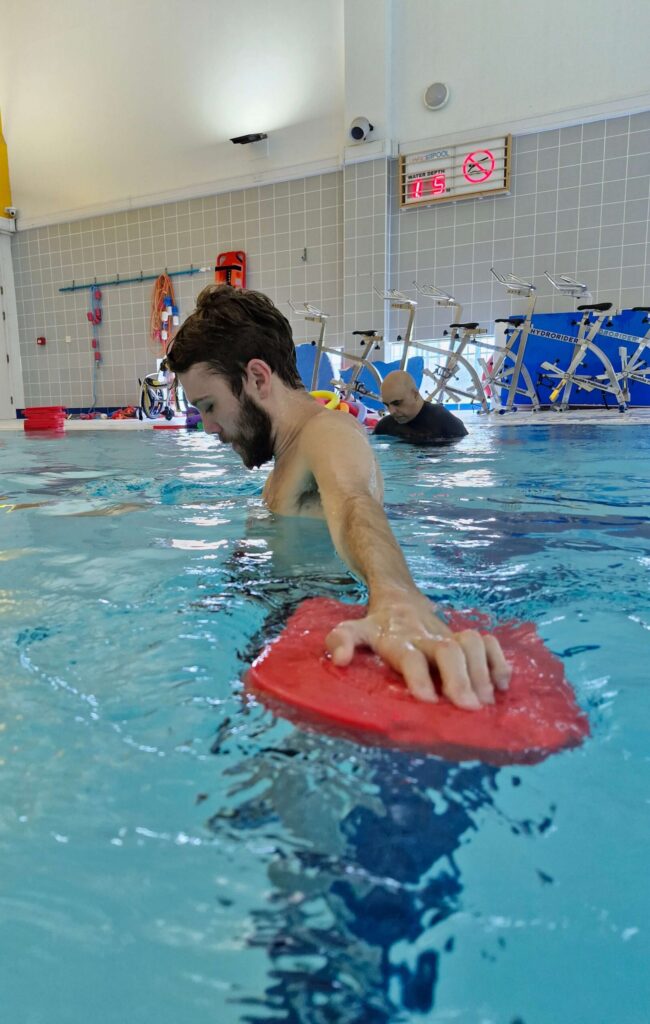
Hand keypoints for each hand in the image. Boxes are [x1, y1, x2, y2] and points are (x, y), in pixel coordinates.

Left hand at [325, 592, 510, 709]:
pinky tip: (502, 684)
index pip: (409, 656)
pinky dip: (498, 661)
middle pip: (447, 650)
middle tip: (468, 708)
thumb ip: (341, 641)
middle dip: (459, 678)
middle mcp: (425, 636)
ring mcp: (448, 635)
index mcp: (397, 640)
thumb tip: (339, 660)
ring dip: (481, 671)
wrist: (399, 598)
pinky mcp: (464, 637)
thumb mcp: (353, 629)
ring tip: (485, 701)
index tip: (429, 701)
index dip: (419, 676)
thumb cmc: (376, 626)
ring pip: (471, 643)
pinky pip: (488, 642)